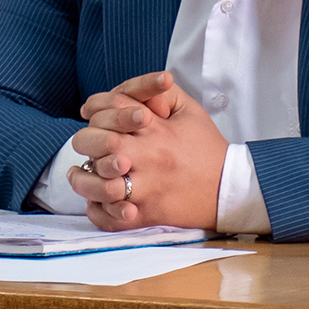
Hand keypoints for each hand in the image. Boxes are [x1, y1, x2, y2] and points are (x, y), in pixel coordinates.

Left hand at [69, 71, 226, 231]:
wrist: (229, 188)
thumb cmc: (206, 147)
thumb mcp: (189, 110)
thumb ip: (160, 93)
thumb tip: (127, 91)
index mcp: (156, 129)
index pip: (112, 109)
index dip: (95, 108)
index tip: (91, 115)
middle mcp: (148, 157)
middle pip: (99, 143)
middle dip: (86, 141)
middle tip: (86, 145)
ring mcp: (147, 188)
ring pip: (100, 185)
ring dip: (83, 179)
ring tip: (78, 174)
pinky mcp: (147, 215)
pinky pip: (110, 218)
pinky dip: (97, 210)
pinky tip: (95, 200)